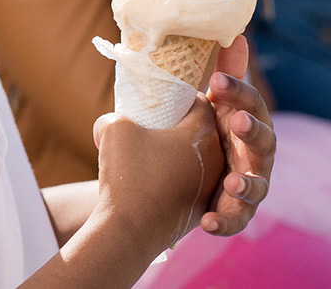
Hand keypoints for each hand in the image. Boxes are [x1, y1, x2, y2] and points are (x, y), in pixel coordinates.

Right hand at [92, 97, 223, 254]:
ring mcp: (211, 186)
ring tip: (151, 154)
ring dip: (179, 153)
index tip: (164, 101)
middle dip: (181, 126)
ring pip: (198, 158)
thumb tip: (117, 121)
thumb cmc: (128, 174)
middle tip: (156, 125)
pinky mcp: (201, 208)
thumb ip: (117, 115)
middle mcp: (216, 158)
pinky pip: (191, 182)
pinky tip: (153, 180)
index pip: (200, 103)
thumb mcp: (114, 128)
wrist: (132, 230)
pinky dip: (176, 177)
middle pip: (202, 131)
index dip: (181, 98)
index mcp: (202, 132)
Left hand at [201, 36, 274, 235]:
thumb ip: (229, 75)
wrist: (199, 173)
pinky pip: (235, 220)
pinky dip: (223, 222)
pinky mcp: (238, 211)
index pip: (252, 103)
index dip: (238, 92)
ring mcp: (251, 183)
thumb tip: (237, 34)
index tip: (215, 82)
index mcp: (250, 121)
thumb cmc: (214, 131)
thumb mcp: (219, 104)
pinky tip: (207, 223)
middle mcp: (257, 153)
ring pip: (255, 186)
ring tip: (230, 183)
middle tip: (237, 122)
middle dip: (252, 131)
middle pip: (263, 141)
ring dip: (244, 185)